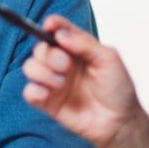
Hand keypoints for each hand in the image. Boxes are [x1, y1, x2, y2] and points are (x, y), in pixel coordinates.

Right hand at [21, 15, 145, 147]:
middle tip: (65, 64)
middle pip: (40, 48)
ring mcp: (53, 82)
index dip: (51, 25)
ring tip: (60, 82)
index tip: (50, 26)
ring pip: (30, 67)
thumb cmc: (118, 89)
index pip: (58, 31)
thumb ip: (85, 43)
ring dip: (42, 72)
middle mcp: (62, 63)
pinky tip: (48, 94)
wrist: (119, 122)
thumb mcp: (109, 59)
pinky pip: (28, 92)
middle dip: (49, 54)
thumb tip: (61, 34)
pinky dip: (34, 90)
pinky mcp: (48, 102)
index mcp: (77, 49)